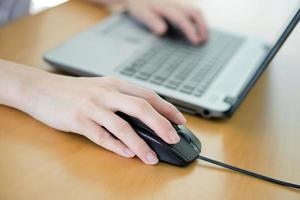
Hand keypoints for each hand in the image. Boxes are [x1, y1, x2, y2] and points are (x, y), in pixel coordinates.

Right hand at [21, 72, 185, 164]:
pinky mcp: (78, 120)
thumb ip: (123, 99)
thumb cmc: (75, 90)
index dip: (167, 108)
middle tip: (174, 139)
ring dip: (140, 143)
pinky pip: (101, 135)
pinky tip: (128, 154)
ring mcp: (92, 106)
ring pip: (122, 126)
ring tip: (152, 157)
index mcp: (115, 84)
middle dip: (161, 124)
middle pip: (141, 107)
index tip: (181, 120)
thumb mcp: (102, 88)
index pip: (148, 95)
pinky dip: (116, 146)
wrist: (41, 88)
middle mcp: (106, 93)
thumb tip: (147, 116)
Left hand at [125, 0, 207, 43]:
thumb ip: (152, 22)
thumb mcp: (142, 14)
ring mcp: (178, 4)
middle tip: (204, 41)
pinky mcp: (178, 6)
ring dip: (202, 25)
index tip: (196, 41)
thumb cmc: (139, 6)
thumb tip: (162, 31)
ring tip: (204, 38)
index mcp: (167, 7)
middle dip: (202, 27)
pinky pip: (191, 13)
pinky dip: (197, 22)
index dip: (190, 30)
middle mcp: (175, 4)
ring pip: (195, 12)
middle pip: (194, 13)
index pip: (182, 19)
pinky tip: (197, 31)